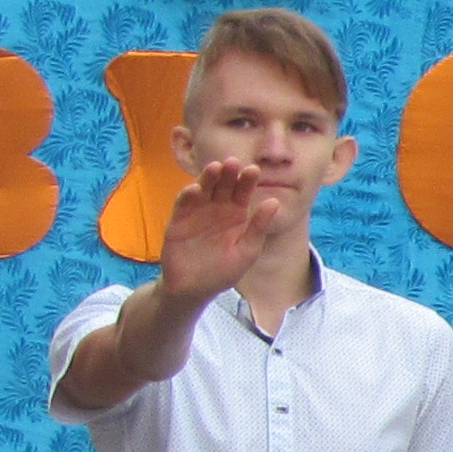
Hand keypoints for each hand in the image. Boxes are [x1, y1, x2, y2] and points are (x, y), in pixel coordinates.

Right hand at [156, 156, 289, 302]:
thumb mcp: (247, 251)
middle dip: (227, 174)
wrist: (195, 289)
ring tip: (215, 167)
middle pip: (222, 186)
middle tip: (233, 162)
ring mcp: (196, 213)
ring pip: (203, 190)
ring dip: (207, 179)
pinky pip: (182, 205)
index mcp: (236, 214)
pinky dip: (188, 196)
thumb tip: (275, 202)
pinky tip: (195, 189)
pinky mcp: (178, 222)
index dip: (247, 180)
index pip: (242, 192)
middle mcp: (216, 209)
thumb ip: (258, 227)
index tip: (253, 169)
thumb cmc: (223, 271)